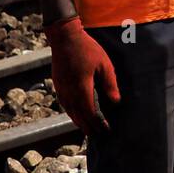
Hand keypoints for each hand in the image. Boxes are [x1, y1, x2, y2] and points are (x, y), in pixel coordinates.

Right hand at [45, 16, 118, 133]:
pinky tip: (75, 113)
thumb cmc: (87, 49)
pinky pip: (64, 104)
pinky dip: (71, 112)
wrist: (65, 38)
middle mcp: (69, 91)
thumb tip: (116, 101)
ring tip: (86, 128)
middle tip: (97, 135)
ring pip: (69, 111)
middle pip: (78, 115)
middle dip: (88, 126)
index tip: (105, 130)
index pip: (90, 112)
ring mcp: (61, 88)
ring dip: (78, 121)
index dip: (97, 123)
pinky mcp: (57, 84)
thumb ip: (110, 84)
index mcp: (82, 87)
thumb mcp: (104, 64)